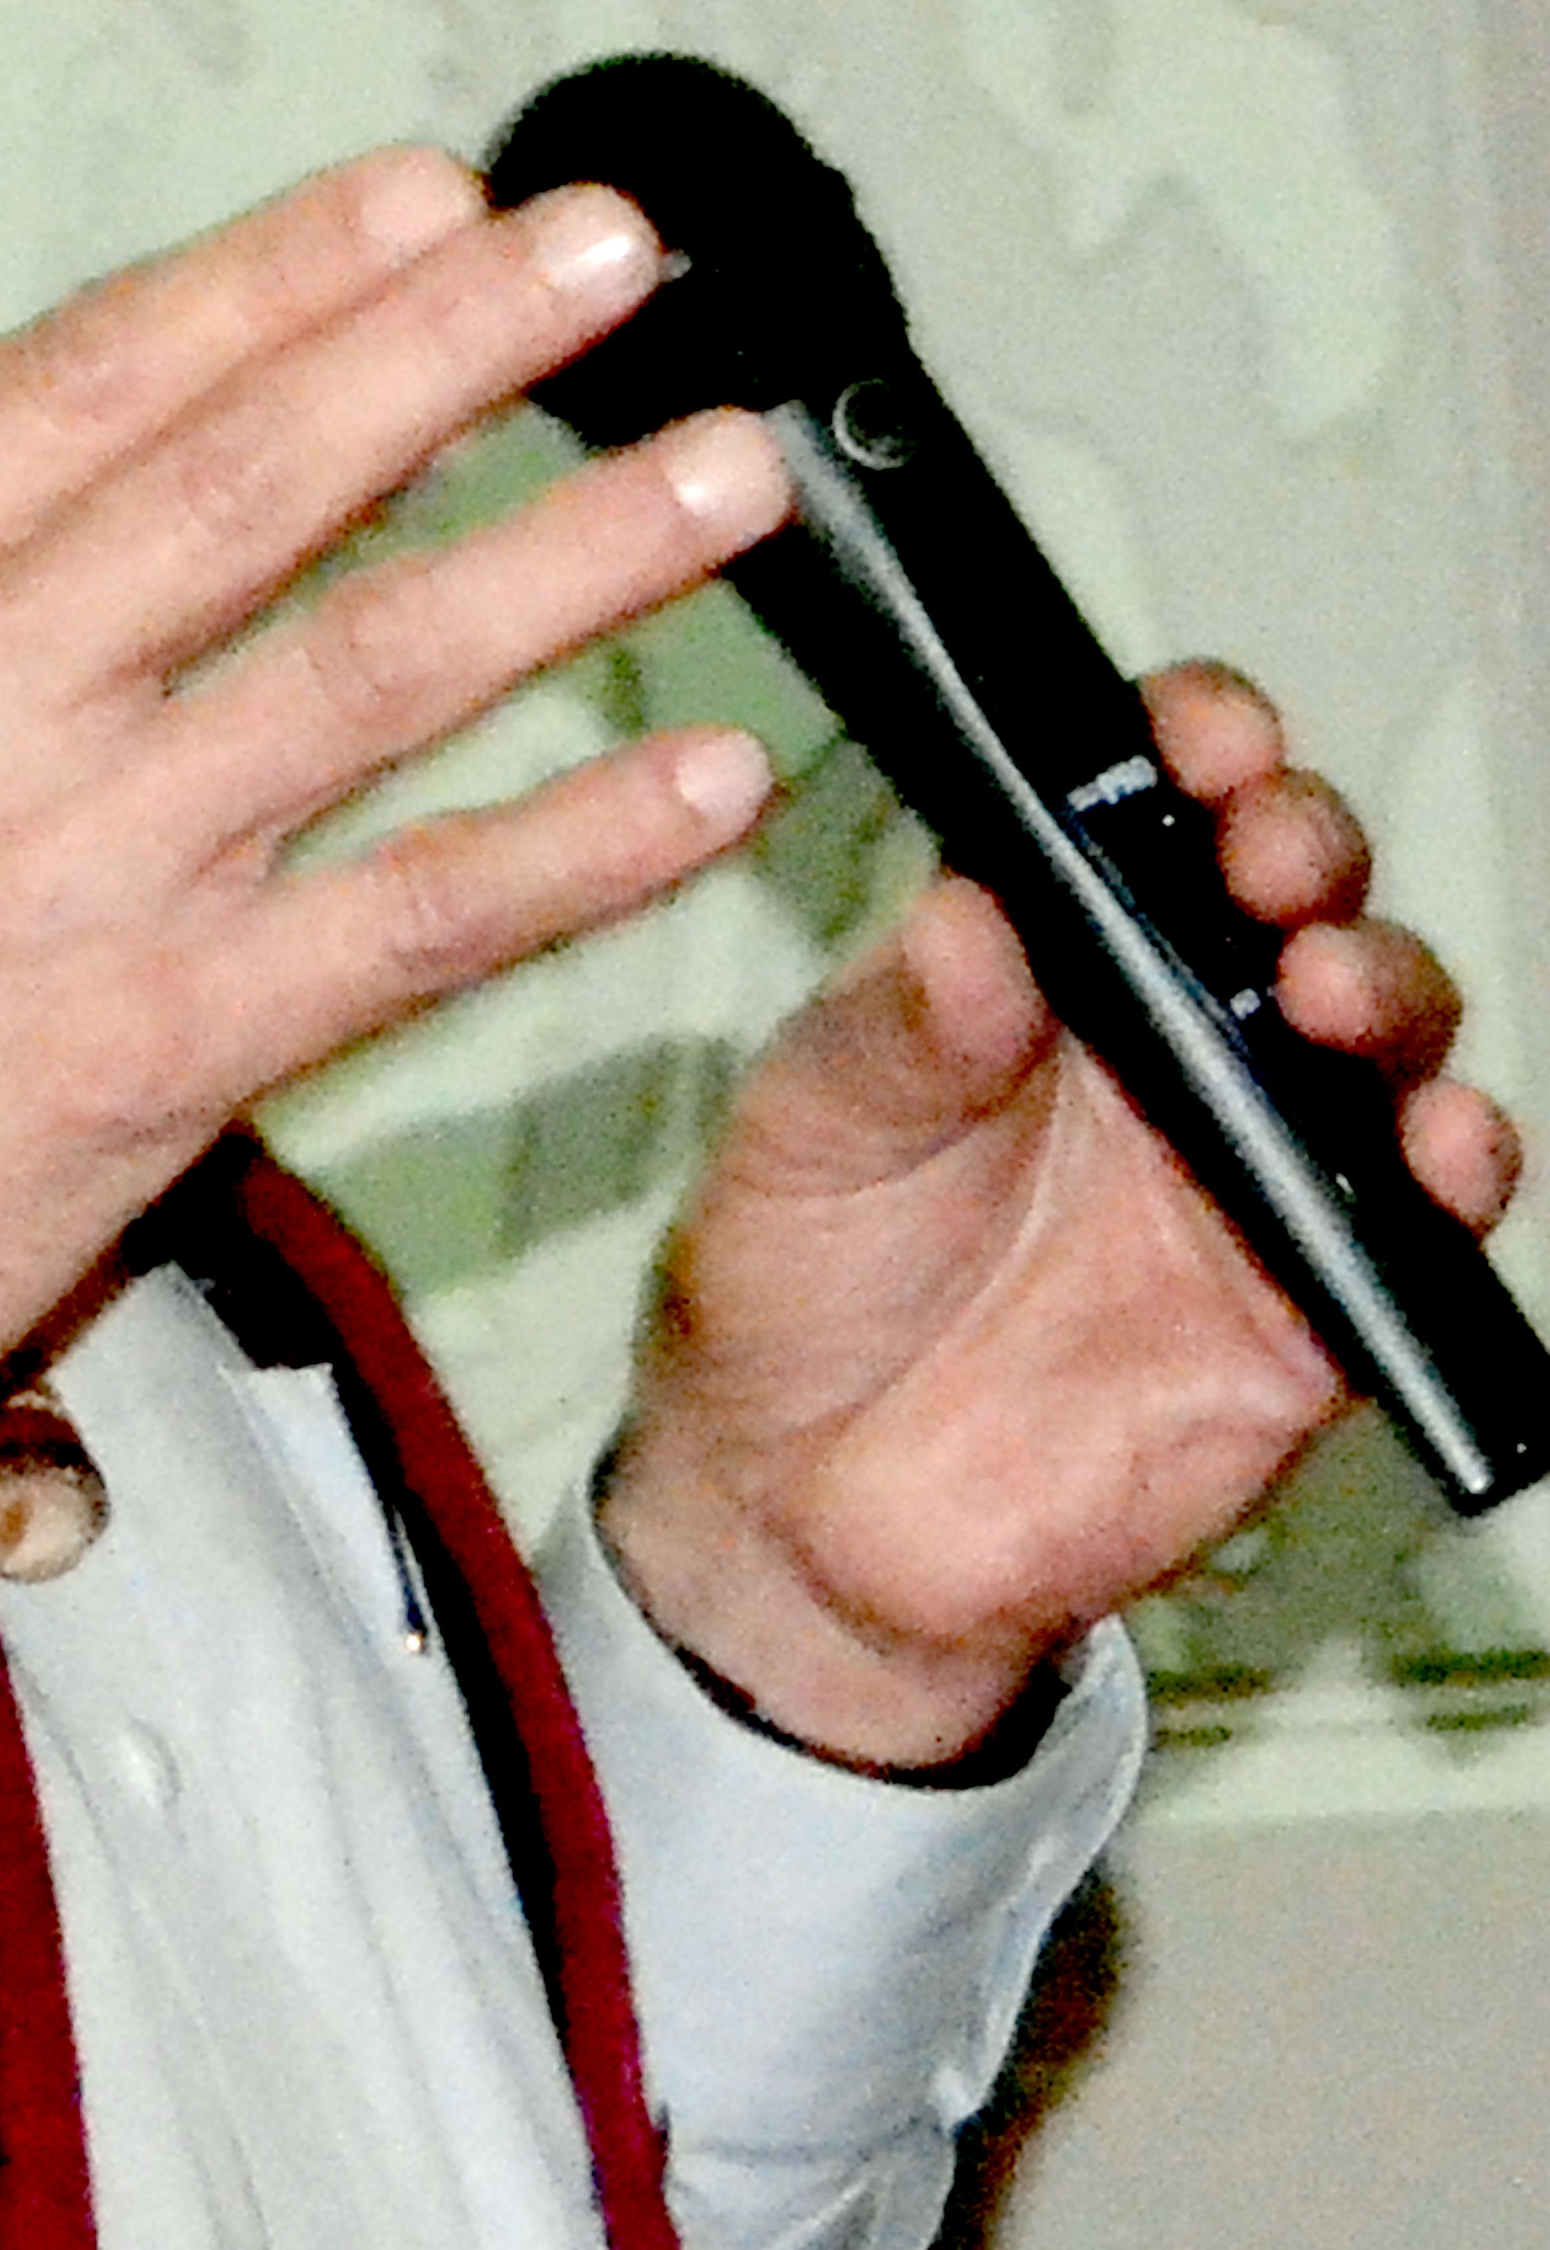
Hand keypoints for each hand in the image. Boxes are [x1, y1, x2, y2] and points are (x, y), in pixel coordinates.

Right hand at [0, 145, 789, 1644]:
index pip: (101, 375)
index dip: (288, 274)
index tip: (439, 192)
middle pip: (254, 484)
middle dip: (461, 349)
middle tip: (623, 253)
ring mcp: (70, 875)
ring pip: (363, 677)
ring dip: (573, 566)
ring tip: (730, 473)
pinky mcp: (152, 1049)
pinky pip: (403, 923)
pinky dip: (569, 850)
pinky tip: (700, 781)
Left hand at [600, 662, 1523, 1768]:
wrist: (798, 1515)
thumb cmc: (795, 1284)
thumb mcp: (807, 1128)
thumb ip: (897, 1030)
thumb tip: (974, 912)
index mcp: (1048, 959)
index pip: (1152, 807)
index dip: (1197, 747)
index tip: (1196, 734)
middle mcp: (1171, 1040)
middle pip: (1293, 895)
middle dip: (1303, 846)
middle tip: (1263, 859)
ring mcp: (1250, 1166)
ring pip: (1381, 1035)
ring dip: (1385, 984)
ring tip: (1328, 987)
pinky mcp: (1305, 1306)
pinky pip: (1419, 1221)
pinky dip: (1455, 1165)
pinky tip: (1437, 1137)